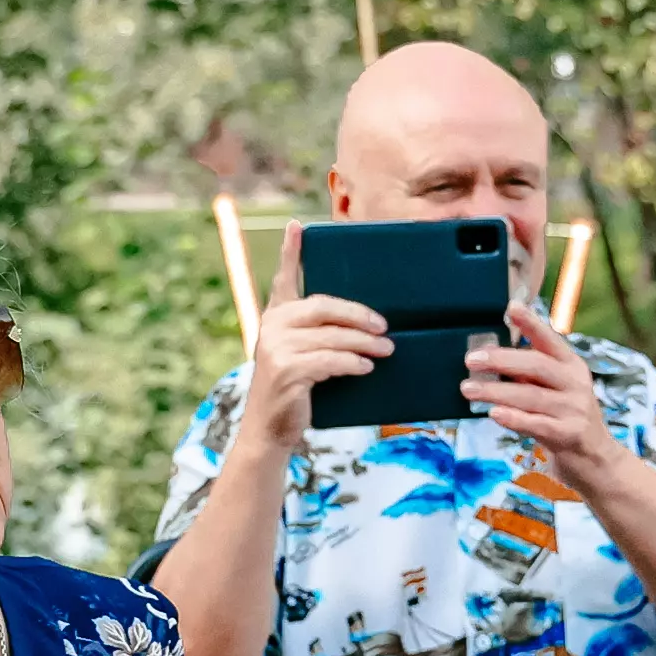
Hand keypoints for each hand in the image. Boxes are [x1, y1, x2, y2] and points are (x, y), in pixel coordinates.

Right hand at [233, 226, 388, 461]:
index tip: (297, 225)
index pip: (283, 278)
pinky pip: (330, 359)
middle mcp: (272, 326)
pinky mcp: (287, 369)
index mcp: (275, 317)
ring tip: (386, 349)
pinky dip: (353, 362)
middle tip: (384, 325)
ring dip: (364, 343)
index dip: (290, 251)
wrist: (270, 430)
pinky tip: (366, 367)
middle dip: (359, 314)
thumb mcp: (299, 356)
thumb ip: (317, 335)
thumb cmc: (293, 391)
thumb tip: (365, 324)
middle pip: (323, 306)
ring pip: (332, 336)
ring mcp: (277, 347)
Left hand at [462, 301, 621, 491]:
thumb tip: (490, 358)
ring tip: (469, 389)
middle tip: (471, 359)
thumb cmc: (566, 418)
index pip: (549, 339)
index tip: (510, 307)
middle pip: (537, 365)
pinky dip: (514, 418)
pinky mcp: (570, 435)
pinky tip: (494, 414)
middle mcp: (576, 383)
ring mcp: (575, 410)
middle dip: (502, 360)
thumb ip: (530, 374)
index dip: (530, 323)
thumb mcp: (555, 389)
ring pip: (531, 396)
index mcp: (571, 365)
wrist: (596, 460)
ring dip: (496, 392)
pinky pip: (537, 424)